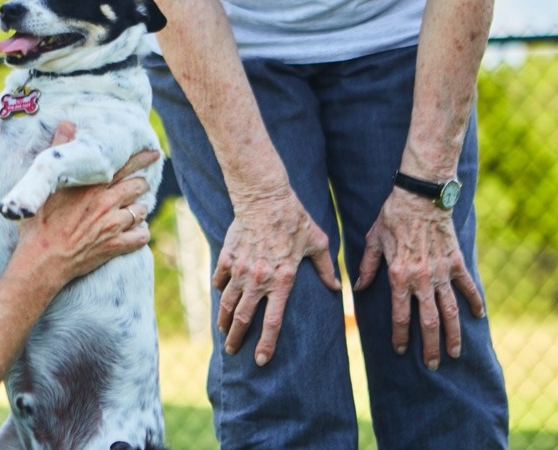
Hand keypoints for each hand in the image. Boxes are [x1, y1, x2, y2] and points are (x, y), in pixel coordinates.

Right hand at [10, 121, 156, 289]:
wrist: (42, 260)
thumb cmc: (39, 222)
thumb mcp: (46, 183)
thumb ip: (59, 150)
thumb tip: (68, 123)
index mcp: (92, 186)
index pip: (124, 166)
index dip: (142, 158)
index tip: (154, 153)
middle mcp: (107, 203)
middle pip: (138, 187)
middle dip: (140, 184)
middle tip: (140, 184)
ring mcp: (113, 226)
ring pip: (141, 211)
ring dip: (139, 210)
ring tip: (134, 210)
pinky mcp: (115, 246)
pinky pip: (141, 237)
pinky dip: (141, 234)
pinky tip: (135, 233)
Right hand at [214, 186, 340, 365]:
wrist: (265, 197)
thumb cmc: (295, 219)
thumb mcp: (317, 243)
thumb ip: (326, 268)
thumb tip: (337, 288)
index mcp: (282, 280)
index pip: (272, 322)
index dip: (266, 344)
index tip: (260, 360)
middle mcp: (258, 279)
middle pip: (242, 318)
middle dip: (236, 339)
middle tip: (232, 351)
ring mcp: (240, 269)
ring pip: (226, 302)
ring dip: (223, 320)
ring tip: (223, 331)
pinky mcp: (228, 256)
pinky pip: (220, 279)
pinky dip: (220, 290)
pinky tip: (221, 295)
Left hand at [355, 188, 485, 370]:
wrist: (420, 196)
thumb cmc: (392, 217)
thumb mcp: (373, 241)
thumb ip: (366, 267)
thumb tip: (357, 288)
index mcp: (399, 276)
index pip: (399, 315)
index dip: (400, 336)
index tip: (401, 350)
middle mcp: (421, 279)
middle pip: (428, 322)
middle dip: (430, 346)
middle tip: (433, 365)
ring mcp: (441, 272)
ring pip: (450, 311)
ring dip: (453, 334)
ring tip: (455, 352)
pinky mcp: (456, 262)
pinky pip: (467, 287)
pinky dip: (474, 302)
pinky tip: (478, 317)